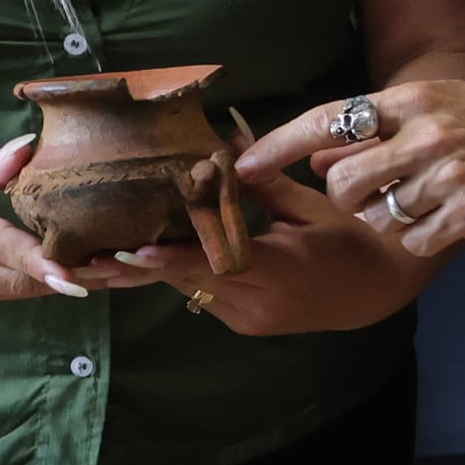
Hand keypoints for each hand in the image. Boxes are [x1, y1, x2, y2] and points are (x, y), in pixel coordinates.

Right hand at [0, 135, 148, 307]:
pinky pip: (11, 292)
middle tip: (127, 260)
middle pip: (18, 279)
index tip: (76, 273)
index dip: (38, 260)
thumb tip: (29, 151)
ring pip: (20, 291)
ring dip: (65, 281)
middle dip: (72, 274)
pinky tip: (82, 265)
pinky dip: (44, 280)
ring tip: (118, 263)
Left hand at [112, 166, 433, 335]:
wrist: (381, 288)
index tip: (134, 247)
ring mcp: (250, 318)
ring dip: (149, 271)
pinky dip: (175, 274)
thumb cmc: (353, 237)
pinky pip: (202, 295)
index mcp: (281, 272)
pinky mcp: (246, 322)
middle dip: (137, 266)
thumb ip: (263, 182)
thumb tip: (226, 142)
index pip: (217, 264)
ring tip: (95, 257)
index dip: (173, 256)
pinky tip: (140, 257)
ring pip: (189, 290)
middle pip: (188, 282)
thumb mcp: (310, 205)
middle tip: (84, 259)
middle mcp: (259, 304)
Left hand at [237, 81, 464, 257]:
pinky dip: (422, 237)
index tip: (243, 164)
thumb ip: (377, 132)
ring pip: (378, 216)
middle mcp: (425, 136)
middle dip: (345, 198)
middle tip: (373, 193)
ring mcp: (448, 177)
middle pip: (342, 184)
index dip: (279, 145)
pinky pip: (415, 240)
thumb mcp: (434, 106)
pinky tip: (447, 218)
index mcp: (410, 101)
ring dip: (389, 217)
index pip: (328, 120)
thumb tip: (319, 158)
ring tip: (423, 199)